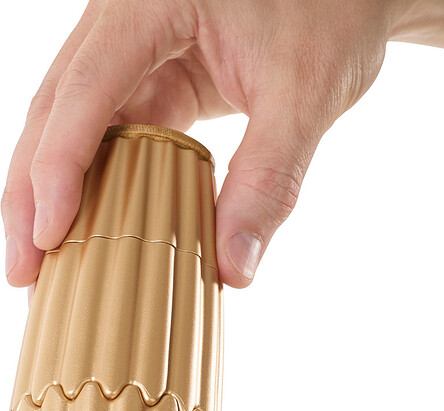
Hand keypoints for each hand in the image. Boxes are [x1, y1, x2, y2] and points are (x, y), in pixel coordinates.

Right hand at [3, 0, 400, 291]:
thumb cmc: (334, 12)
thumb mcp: (306, 96)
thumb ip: (269, 181)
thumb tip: (233, 272)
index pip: (85, 88)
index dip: (59, 168)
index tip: (48, 238)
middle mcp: (126, 16)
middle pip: (55, 107)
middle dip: (32, 191)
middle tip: (22, 269)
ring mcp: (134, 44)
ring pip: (73, 122)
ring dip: (55, 192)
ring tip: (41, 261)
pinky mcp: (153, 73)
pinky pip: (111, 129)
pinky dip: (98, 181)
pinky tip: (89, 227)